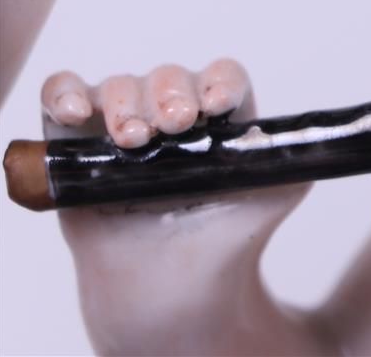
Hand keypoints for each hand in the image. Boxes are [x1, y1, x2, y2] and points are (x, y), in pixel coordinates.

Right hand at [39, 60, 310, 352]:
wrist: (175, 292)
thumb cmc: (227, 240)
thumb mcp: (275, 196)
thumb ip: (292, 158)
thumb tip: (307, 133)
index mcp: (223, 117)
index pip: (222, 77)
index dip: (219, 82)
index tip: (218, 105)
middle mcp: (174, 114)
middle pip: (169, 78)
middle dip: (171, 93)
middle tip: (175, 123)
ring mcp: (124, 126)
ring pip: (118, 87)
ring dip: (124, 104)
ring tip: (135, 139)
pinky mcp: (77, 146)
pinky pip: (63, 99)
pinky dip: (64, 94)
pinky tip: (77, 112)